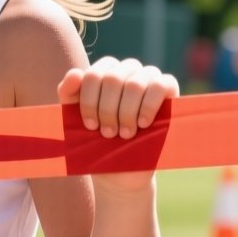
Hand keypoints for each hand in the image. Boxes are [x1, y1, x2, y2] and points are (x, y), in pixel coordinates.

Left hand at [58, 57, 179, 194]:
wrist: (120, 167)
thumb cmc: (96, 139)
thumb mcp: (75, 117)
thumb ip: (68, 93)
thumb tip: (75, 74)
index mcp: (105, 71)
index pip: (94, 75)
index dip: (90, 102)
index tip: (90, 125)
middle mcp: (127, 69)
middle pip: (113, 79)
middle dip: (108, 110)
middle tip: (108, 133)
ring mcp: (149, 76)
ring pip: (135, 84)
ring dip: (127, 113)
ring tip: (125, 134)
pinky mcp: (169, 88)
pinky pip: (160, 85)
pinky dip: (148, 106)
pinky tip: (143, 123)